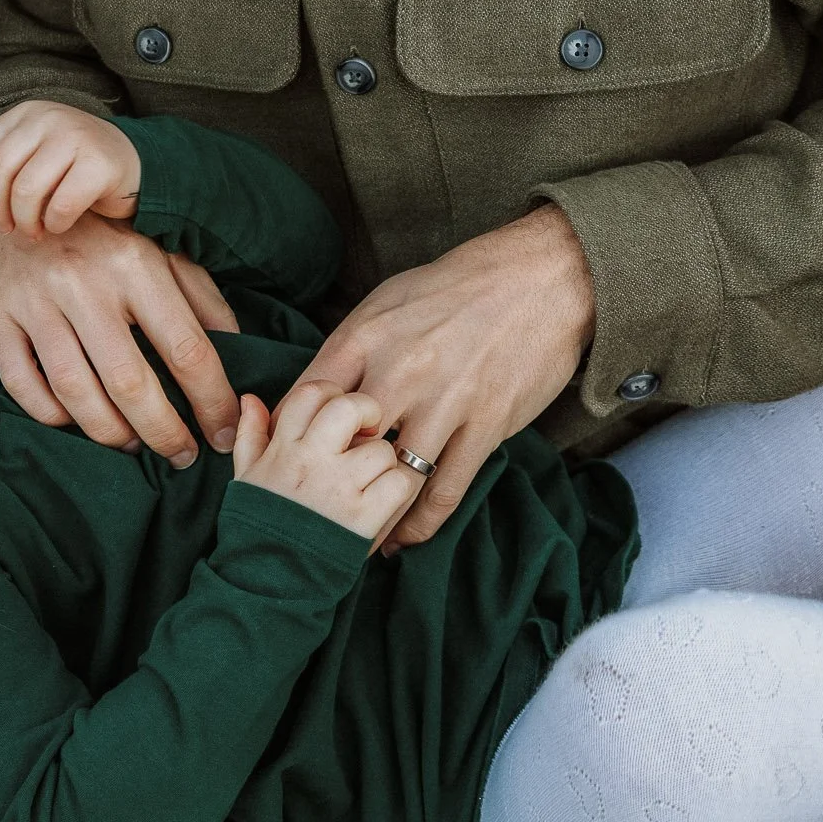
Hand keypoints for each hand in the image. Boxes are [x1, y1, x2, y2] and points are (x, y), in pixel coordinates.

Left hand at [0, 100, 140, 238]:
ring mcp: (76, 137)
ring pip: (26, 191)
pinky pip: (61, 205)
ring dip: (26, 222)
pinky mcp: (99, 163)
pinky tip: (59, 224)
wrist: (134, 166)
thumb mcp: (30, 158)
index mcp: (26, 113)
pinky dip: (54, 224)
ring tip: (34, 230)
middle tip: (10, 228)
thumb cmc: (75, 166)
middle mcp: (49, 117)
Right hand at [0, 212, 240, 464]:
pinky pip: (23, 385)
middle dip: (163, 432)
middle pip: (130, 382)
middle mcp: (84, 283)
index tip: (223, 433)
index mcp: (136, 264)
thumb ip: (201, 296)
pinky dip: (52, 415)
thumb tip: (238, 349)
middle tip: (180, 455)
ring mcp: (36, 303)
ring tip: (133, 444)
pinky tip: (76, 422)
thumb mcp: (160, 249)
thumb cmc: (104, 232)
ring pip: (75, 392)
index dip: (212, 401)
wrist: (19, 190)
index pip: (186, 349)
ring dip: (110, 433)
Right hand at [231, 386, 418, 544]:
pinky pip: (401, 484)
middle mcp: (312, 460)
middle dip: (368, 412)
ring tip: (372, 479)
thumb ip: (251, 435)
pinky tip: (384, 500)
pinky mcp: (364, 516)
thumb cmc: (257, 526)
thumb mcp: (245, 476)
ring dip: (385, 462)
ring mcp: (340, 487)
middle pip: (352, 407)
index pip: (313, 392)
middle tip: (368, 431)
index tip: (338, 410)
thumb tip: (251, 400)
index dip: (332, 393)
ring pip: (384, 448)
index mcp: (284, 447)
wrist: (267, 580)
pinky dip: (400, 491)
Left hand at [292, 205, 594, 549]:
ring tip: (351, 542)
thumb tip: (318, 390)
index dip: (287, 436)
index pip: (305, 397)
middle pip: (340, 446)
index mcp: (365, 338)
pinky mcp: (484, 428)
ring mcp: (443, 404)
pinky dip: (419, 525)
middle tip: (309, 517)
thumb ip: (351, 348)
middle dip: (322, 486)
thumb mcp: (387, 301)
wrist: (540, 279)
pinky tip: (403, 540)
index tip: (282, 464)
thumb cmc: (457, 287)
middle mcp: (397, 373)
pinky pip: (443, 492)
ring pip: (390, 480)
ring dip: (370, 518)